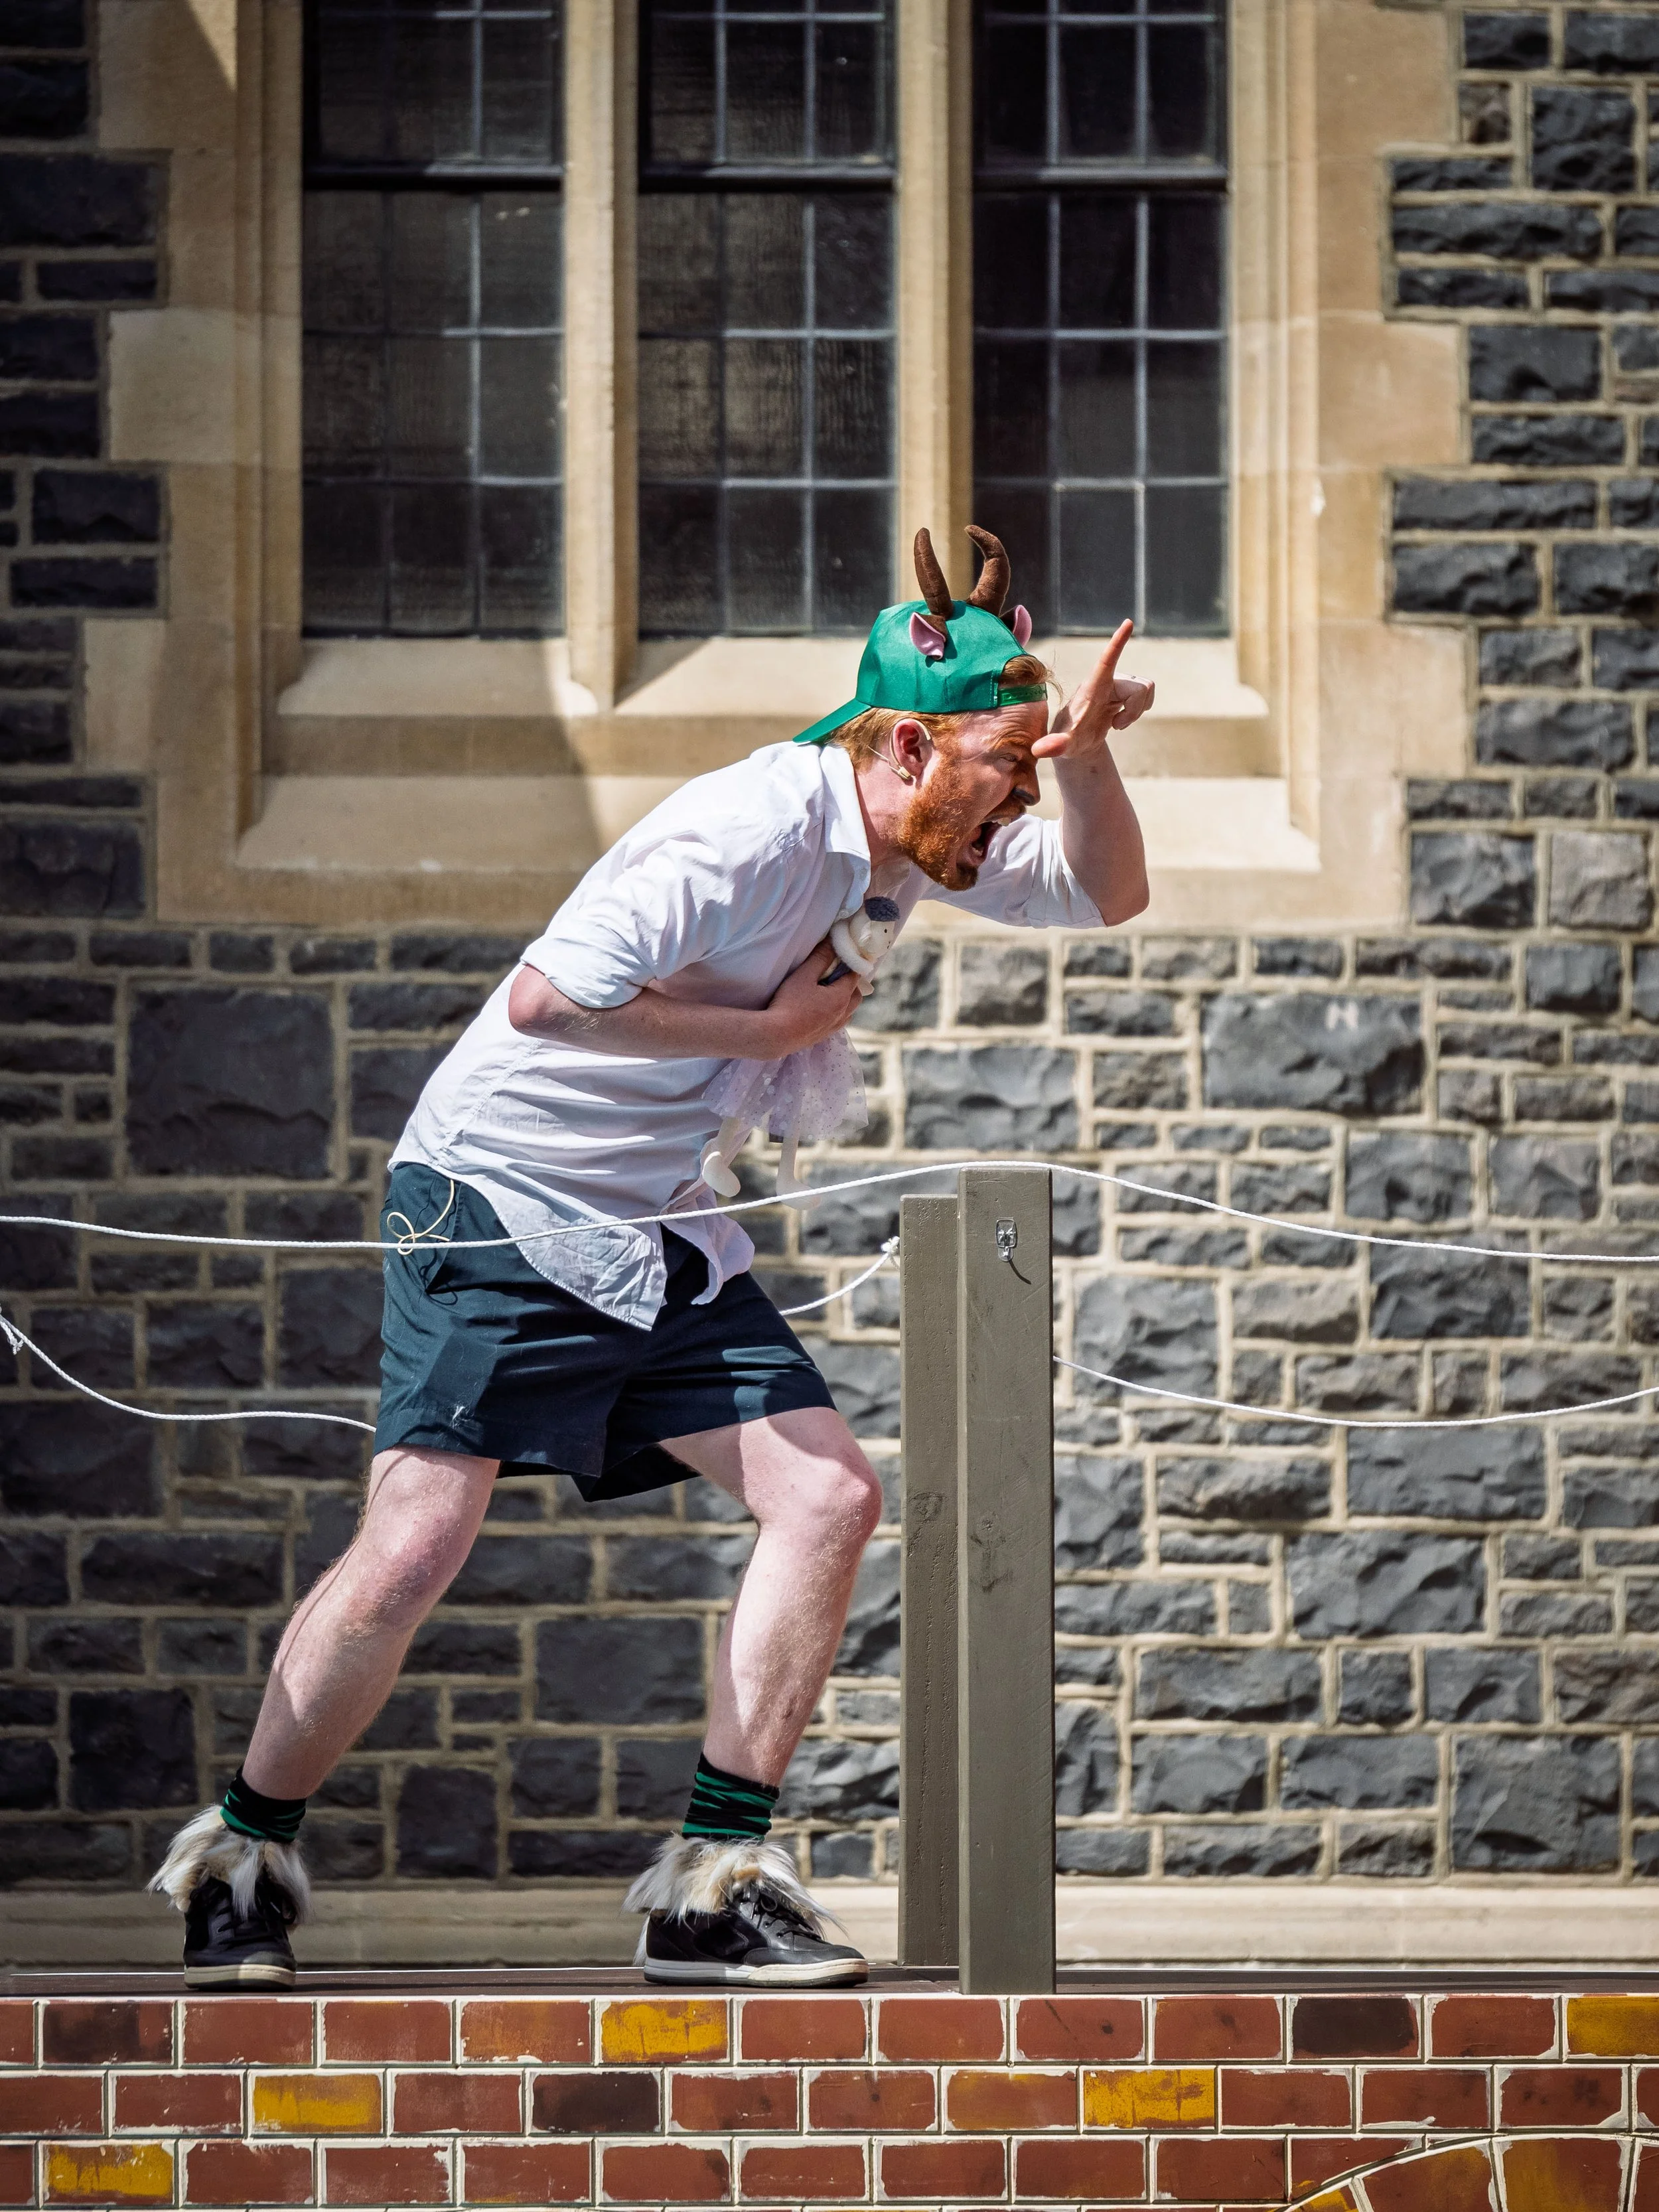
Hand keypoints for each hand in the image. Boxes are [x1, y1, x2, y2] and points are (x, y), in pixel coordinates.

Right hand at [763, 939, 863, 1053]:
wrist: (776, 1036)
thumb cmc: (789, 1003)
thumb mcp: (804, 975)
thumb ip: (821, 958)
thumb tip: (833, 943)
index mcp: (841, 997)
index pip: (855, 976)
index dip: (851, 964)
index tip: (844, 957)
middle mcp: (843, 1014)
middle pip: (856, 995)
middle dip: (850, 983)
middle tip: (835, 974)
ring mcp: (834, 1027)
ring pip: (848, 1010)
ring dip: (844, 999)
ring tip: (828, 992)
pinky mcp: (824, 1036)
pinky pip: (838, 1021)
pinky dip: (836, 1012)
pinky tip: (821, 1009)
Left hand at [1033, 619, 1154, 762]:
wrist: (1076, 743)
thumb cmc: (1068, 740)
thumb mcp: (1062, 745)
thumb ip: (1054, 746)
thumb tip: (1038, 751)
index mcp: (1092, 688)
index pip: (1106, 661)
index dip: (1117, 643)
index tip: (1127, 623)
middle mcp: (1106, 681)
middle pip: (1139, 687)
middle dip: (1134, 711)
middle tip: (1115, 726)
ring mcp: (1116, 685)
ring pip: (1146, 690)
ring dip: (1137, 711)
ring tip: (1116, 723)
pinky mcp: (1124, 692)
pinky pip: (1147, 694)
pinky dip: (1140, 710)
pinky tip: (1121, 719)